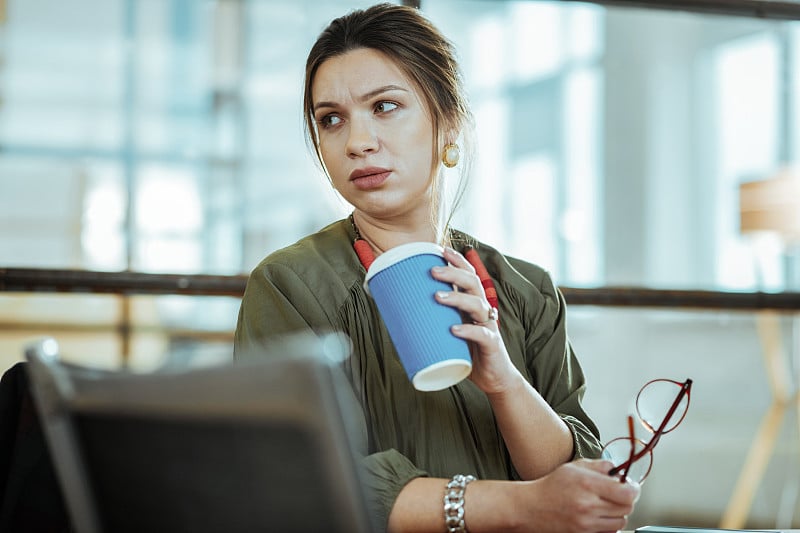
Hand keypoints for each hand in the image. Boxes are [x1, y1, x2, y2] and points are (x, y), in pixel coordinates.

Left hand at [432, 247, 518, 393]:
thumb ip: (433, 321)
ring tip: (437, 296)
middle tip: (433, 270)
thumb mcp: (449, 332)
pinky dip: (469, 330)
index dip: (458, 261)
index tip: (441, 250)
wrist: (494, 378)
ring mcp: (488, 327)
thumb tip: (396, 314)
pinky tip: (455, 329)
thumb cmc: (468, 352)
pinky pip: (483, 335)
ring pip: (478, 305)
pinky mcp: (492, 345)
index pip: (468, 276)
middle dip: (454, 273)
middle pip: (473, 283)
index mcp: (472, 304)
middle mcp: (482, 311)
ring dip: (457, 298)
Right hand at [517, 459, 639, 532]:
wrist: (531, 507)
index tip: (630, 486)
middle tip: (617, 493)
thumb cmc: (552, 486)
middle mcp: (588, 505)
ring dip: (618, 513)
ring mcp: (586, 523)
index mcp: (587, 484)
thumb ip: (599, 466)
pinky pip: (609, 532)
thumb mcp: (574, 467)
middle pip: (627, 508)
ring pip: (620, 522)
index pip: (627, 492)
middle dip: (626, 499)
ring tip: (606, 505)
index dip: (633, 488)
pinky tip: (599, 515)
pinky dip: (609, 525)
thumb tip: (618, 470)